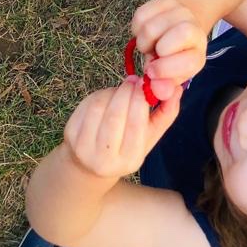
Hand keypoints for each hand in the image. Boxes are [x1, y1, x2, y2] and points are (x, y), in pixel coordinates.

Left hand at [63, 79, 181, 179]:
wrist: (89, 167)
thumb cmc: (125, 146)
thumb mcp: (149, 137)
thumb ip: (166, 113)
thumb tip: (177, 88)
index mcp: (130, 160)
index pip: (137, 124)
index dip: (140, 99)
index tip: (144, 84)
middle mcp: (105, 159)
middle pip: (115, 115)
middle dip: (126, 91)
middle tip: (133, 80)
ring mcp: (83, 148)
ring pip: (99, 106)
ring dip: (112, 91)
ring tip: (121, 89)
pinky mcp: (69, 135)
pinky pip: (86, 105)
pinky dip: (99, 94)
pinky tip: (107, 96)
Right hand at [131, 0, 207, 100]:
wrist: (176, 26)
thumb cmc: (171, 57)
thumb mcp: (171, 76)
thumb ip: (165, 85)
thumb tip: (158, 91)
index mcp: (198, 53)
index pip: (189, 61)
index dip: (167, 69)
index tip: (152, 73)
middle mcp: (194, 29)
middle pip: (174, 38)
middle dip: (157, 50)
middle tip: (153, 55)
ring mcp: (180, 12)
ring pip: (151, 28)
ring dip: (143, 41)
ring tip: (150, 45)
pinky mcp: (164, 1)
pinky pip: (140, 15)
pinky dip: (136, 28)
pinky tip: (145, 32)